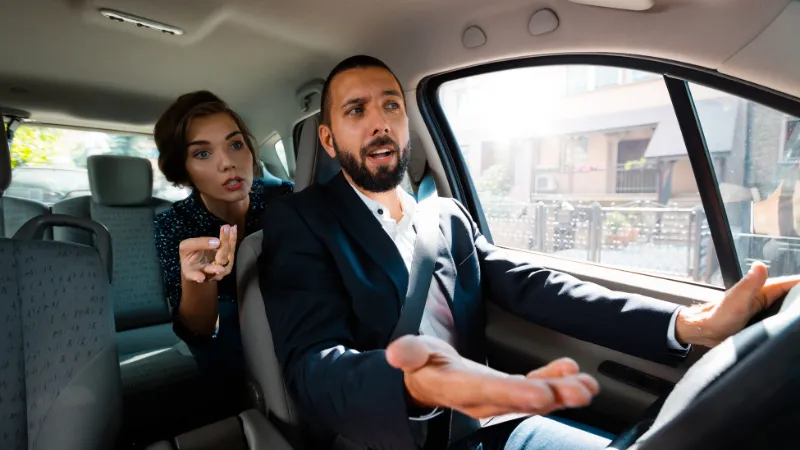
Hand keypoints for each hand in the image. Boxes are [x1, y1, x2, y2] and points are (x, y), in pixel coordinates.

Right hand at [179, 224, 237, 282]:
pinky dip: (232, 239)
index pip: (195, 275)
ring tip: (230, 228)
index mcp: (193, 273)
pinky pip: (231, 251)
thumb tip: (217, 242)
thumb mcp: (186, 247)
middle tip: (222, 234)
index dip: (197, 277)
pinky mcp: (227, 263)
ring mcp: (221, 271)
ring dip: (230, 241)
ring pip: (228, 257)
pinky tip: (233, 228)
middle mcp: (209, 275)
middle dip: (222, 247)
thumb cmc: (188, 255)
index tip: (200, 277)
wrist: (196, 261)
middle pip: (218, 263)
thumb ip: (198, 244)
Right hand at [386, 335, 598, 418]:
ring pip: (534, 398)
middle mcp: (483, 398)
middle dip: (553, 396)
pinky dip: (555, 379)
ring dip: (563, 392)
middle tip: (581, 392)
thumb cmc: (422, 365)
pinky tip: (570, 370)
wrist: (426, 381)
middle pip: (520, 399)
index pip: (489, 391)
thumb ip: (408, 353)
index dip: (515, 392)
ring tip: (588, 386)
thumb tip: (396, 353)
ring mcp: (499, 397)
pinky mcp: (509, 391)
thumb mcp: (412, 354)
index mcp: (459, 387)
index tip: (541, 392)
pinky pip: (535, 387)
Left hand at [676, 261, 799, 346]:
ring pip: (786, 308)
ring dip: (794, 310)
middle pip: (791, 296)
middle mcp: (765, 299)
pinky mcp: (762, 323)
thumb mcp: (736, 300)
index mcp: (763, 290)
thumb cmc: (718, 316)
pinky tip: (793, 328)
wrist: (705, 332)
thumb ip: (749, 284)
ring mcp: (764, 311)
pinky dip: (787, 320)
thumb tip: (760, 266)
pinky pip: (780, 320)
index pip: (791, 285)